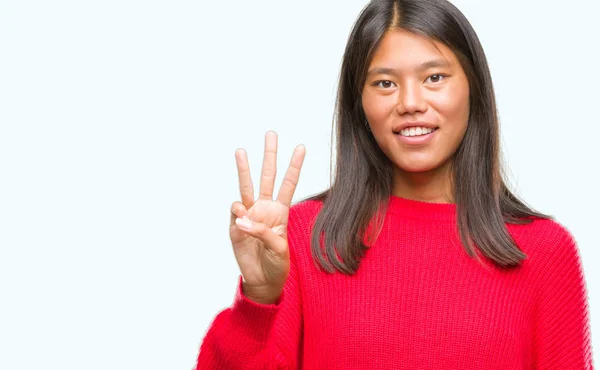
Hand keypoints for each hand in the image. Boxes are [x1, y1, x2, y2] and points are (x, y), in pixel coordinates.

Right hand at [229, 131, 305, 304]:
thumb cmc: (276, 263)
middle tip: (271, 134)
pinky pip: (235, 212)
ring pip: (246, 187)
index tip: (301, 147)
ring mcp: (249, 215)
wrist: (262, 280)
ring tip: (241, 151)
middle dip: (270, 156)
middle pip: (267, 177)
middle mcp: (264, 208)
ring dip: (244, 170)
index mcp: (280, 211)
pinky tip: (241, 219)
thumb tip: (241, 218)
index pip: (288, 184)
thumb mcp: (278, 248)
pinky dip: (238, 212)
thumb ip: (262, 232)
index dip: (294, 166)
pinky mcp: (235, 226)